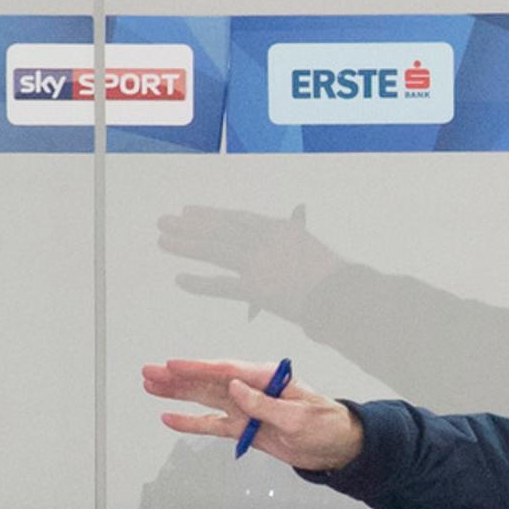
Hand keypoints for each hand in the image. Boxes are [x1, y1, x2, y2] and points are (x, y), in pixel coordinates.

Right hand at [140, 357, 363, 471]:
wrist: (338, 449)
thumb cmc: (327, 426)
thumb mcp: (300, 417)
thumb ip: (265, 404)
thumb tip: (235, 388)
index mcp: (267, 379)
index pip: (226, 370)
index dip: (198, 368)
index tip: (173, 365)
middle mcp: (251, 390)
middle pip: (208, 381)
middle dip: (177, 377)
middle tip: (149, 372)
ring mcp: (246, 409)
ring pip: (204, 399)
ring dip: (178, 394)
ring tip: (150, 386)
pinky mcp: (244, 428)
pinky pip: (212, 424)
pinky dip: (191, 422)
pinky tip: (170, 418)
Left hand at [157, 203, 342, 318]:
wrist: (344, 296)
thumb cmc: (337, 281)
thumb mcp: (315, 254)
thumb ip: (294, 250)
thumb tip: (285, 251)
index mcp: (280, 229)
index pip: (238, 219)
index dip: (211, 215)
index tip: (190, 212)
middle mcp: (265, 242)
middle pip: (221, 230)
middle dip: (190, 226)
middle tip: (166, 222)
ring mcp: (259, 263)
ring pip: (215, 251)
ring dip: (187, 245)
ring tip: (164, 240)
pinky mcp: (257, 288)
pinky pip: (222, 285)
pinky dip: (200, 283)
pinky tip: (180, 279)